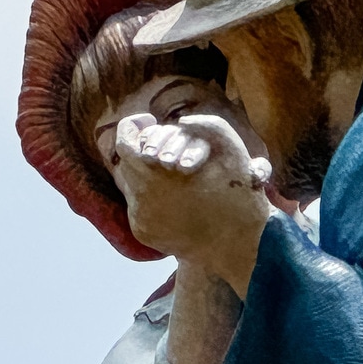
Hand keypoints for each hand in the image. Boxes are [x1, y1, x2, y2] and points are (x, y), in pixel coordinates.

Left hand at [113, 113, 270, 296]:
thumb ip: (203, 125)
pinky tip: (172, 196)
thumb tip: (182, 121)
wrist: (236, 243)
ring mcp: (140, 216)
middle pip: (126, 162)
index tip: (147, 120)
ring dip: (145, 173)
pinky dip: (150, 196)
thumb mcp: (228, 147)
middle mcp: (141, 196)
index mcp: (157, 172)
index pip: (126, 141)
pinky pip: (137, 205)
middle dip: (141, 149)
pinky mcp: (142, 232)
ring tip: (168, 170)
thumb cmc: (235, 192)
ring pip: (130, 183)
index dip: (134, 127)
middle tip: (160, 145)